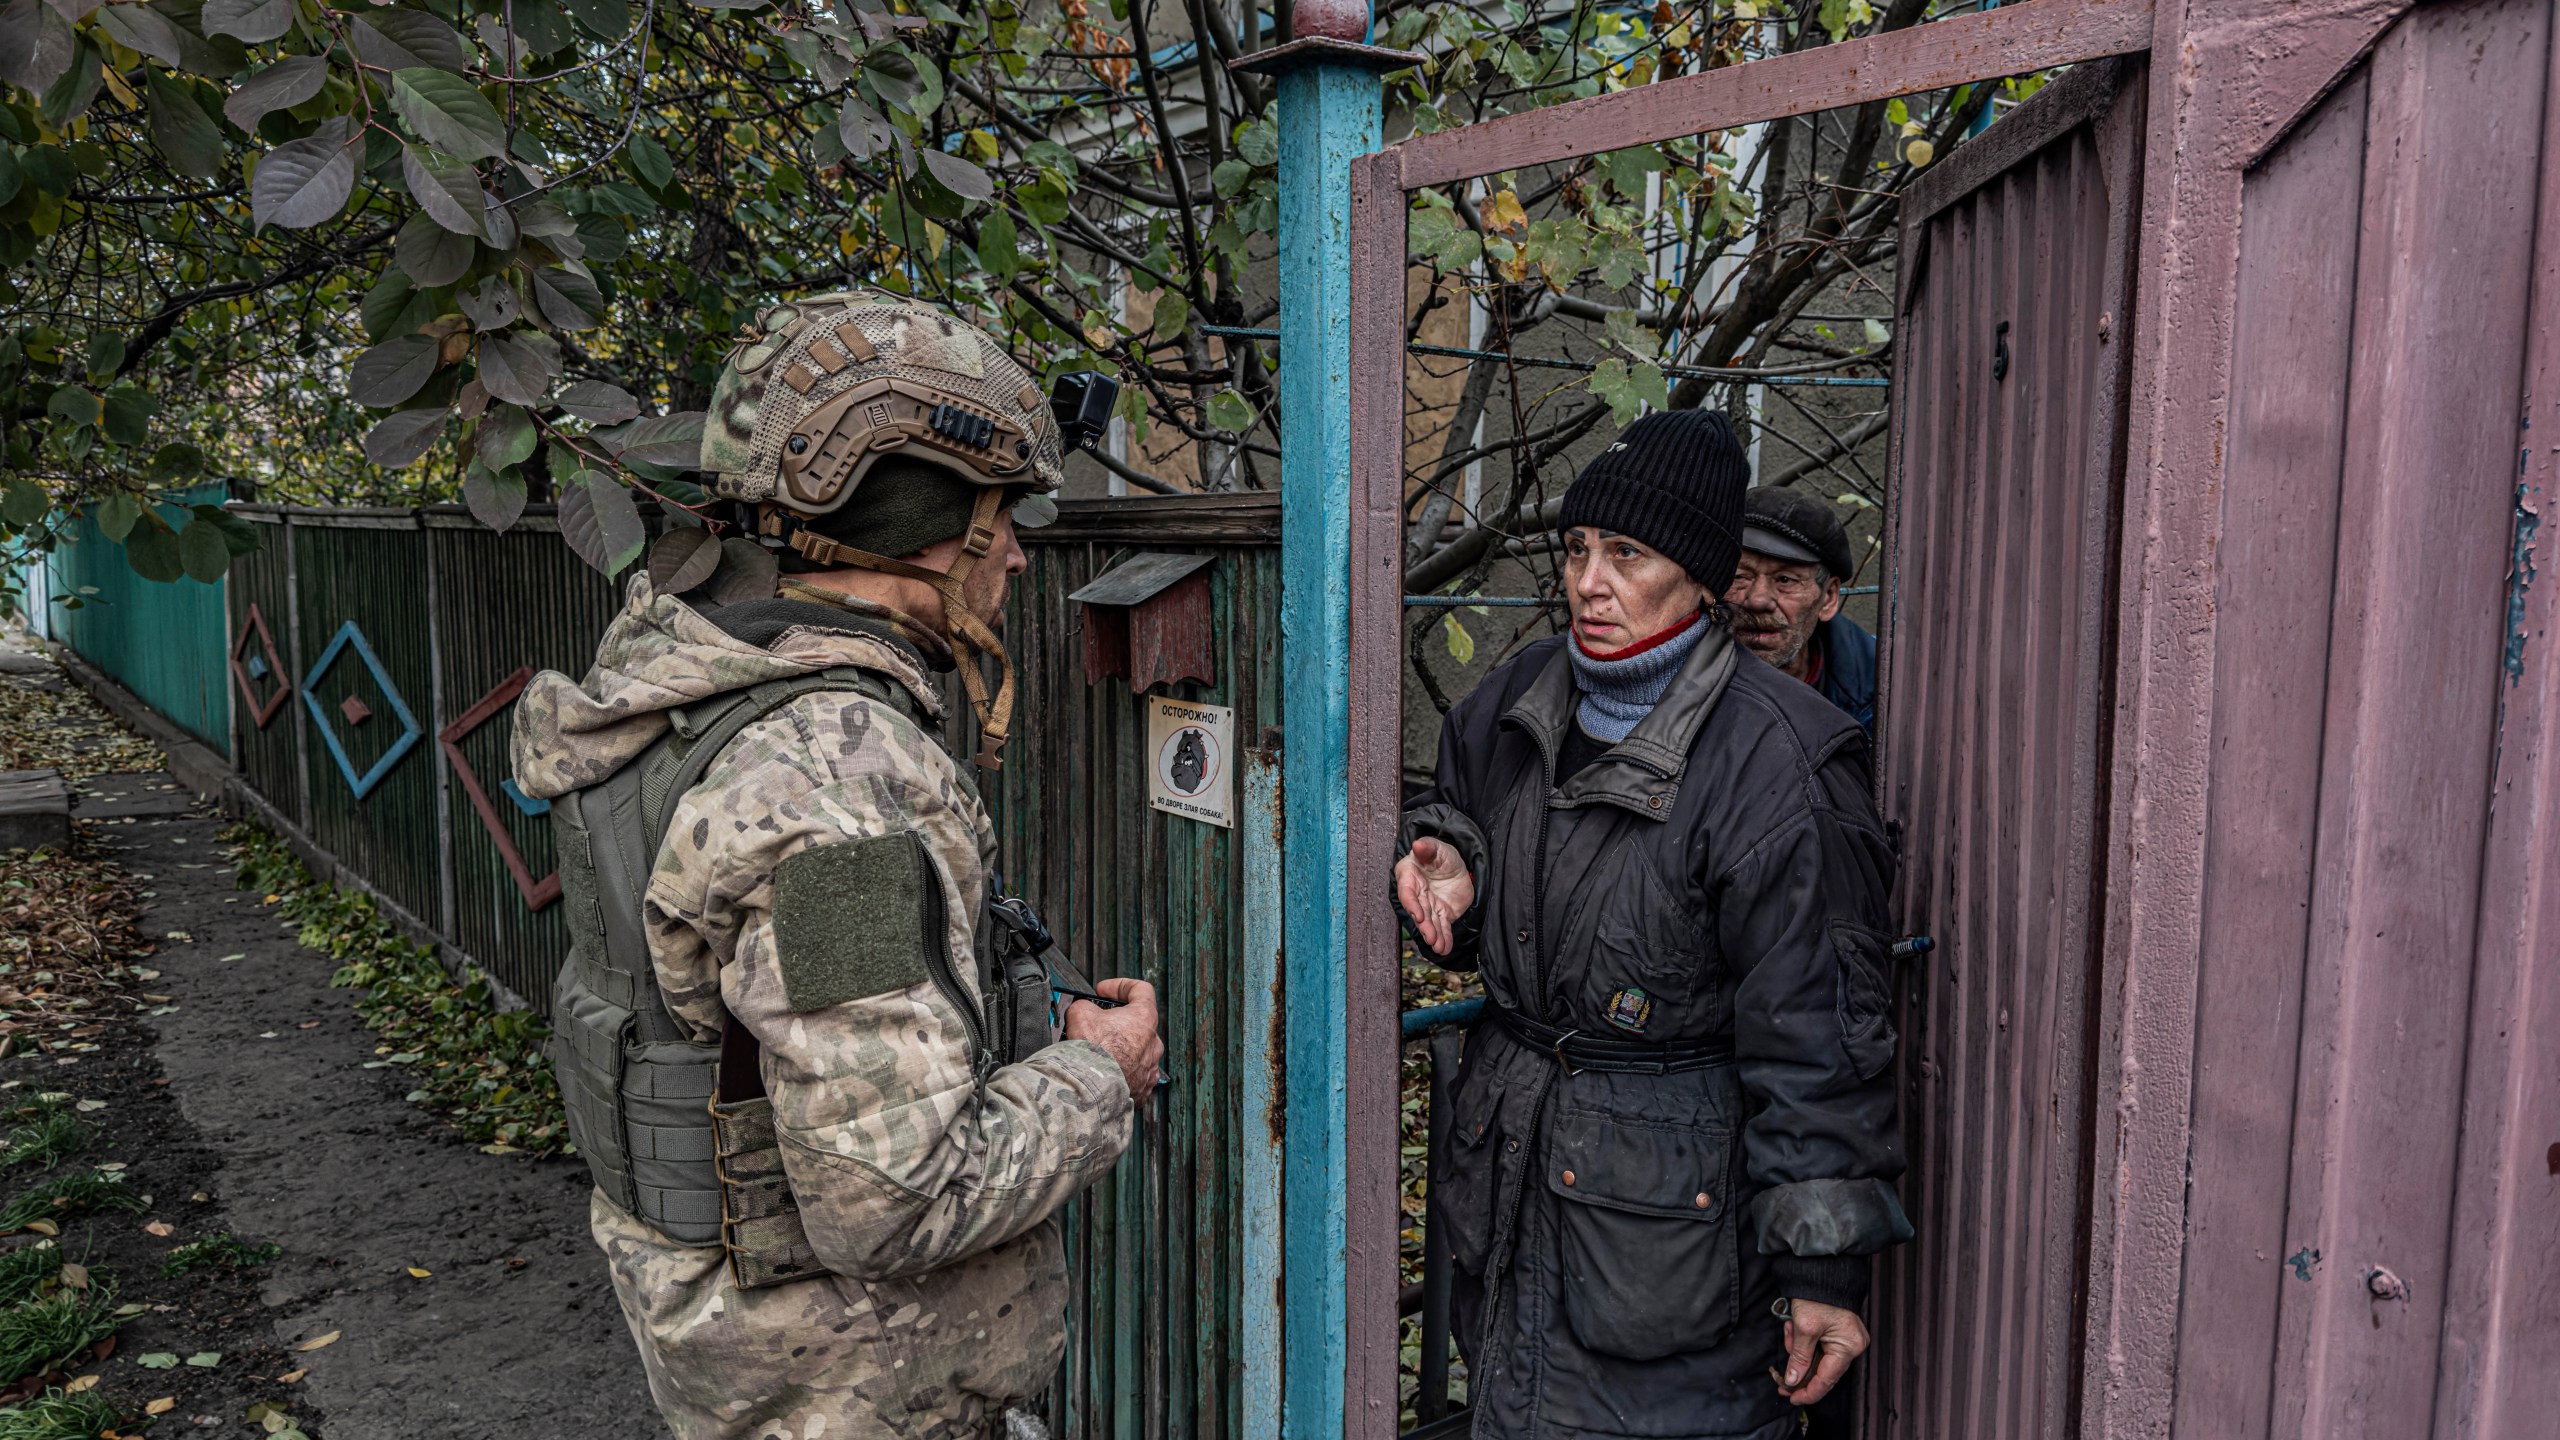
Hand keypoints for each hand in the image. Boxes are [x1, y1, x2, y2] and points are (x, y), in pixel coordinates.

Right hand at [1065, 977, 1163, 1104]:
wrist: (1093, 1089)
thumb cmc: (1092, 1052)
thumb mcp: (1080, 1013)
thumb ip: (1085, 1006)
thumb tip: (1082, 1011)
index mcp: (1144, 1018)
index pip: (1140, 990)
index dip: (1119, 986)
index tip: (1103, 991)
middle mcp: (1153, 1042)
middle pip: (1137, 1024)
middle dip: (1116, 1023)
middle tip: (1095, 1024)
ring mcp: (1150, 1067)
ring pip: (1135, 1052)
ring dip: (1118, 1049)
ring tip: (1096, 1052)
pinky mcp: (1143, 1088)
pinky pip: (1132, 1075)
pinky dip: (1119, 1072)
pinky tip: (1102, 1072)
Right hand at [1393, 838, 1476, 957]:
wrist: (1457, 864)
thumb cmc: (1441, 853)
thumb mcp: (1437, 847)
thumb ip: (1427, 847)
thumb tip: (1418, 845)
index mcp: (1409, 876)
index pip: (1407, 893)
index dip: (1412, 905)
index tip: (1419, 915)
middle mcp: (1417, 894)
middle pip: (1419, 911)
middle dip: (1424, 926)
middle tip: (1431, 937)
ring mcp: (1429, 905)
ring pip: (1431, 922)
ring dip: (1434, 935)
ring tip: (1438, 947)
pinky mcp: (1442, 913)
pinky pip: (1443, 927)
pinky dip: (1445, 938)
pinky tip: (1445, 948)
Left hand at [1773, 1298, 1867, 1405]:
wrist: (1820, 1271)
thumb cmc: (1816, 1295)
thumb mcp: (1804, 1328)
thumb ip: (1799, 1358)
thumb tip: (1793, 1381)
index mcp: (1849, 1347)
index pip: (1827, 1380)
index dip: (1808, 1392)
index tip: (1791, 1398)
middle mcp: (1853, 1346)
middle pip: (1822, 1371)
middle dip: (1799, 1369)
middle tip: (1781, 1377)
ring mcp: (1847, 1340)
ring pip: (1817, 1360)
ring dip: (1799, 1351)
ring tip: (1790, 1330)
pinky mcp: (1839, 1334)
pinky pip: (1819, 1348)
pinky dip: (1804, 1343)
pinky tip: (1794, 1328)